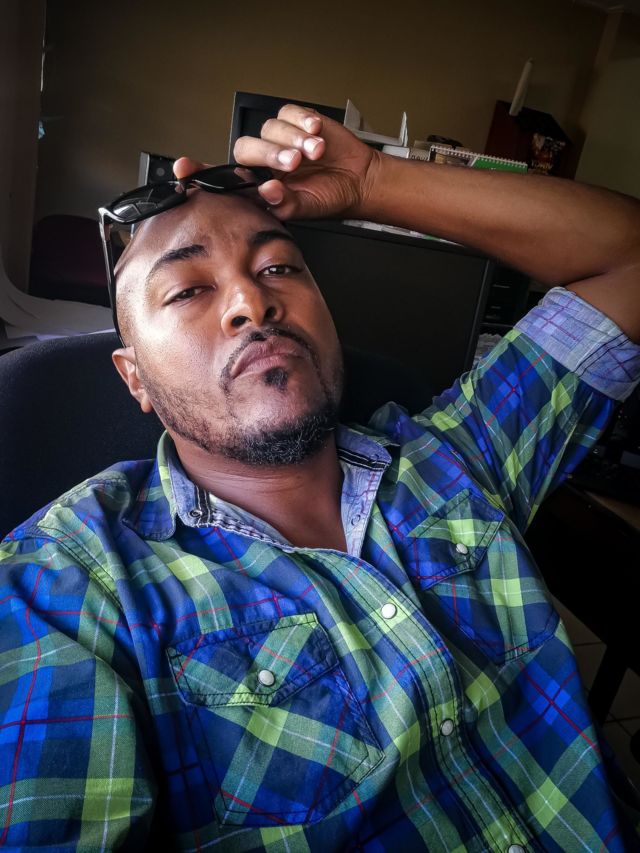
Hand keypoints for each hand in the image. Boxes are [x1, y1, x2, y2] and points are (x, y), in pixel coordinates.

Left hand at [174, 105, 380, 221]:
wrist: (357, 180)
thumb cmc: (328, 198)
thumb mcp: (306, 209)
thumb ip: (285, 203)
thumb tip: (268, 191)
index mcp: (258, 185)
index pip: (223, 177)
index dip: (200, 172)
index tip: (182, 169)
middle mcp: (263, 162)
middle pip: (247, 148)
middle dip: (271, 154)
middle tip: (295, 164)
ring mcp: (278, 140)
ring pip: (269, 128)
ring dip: (294, 140)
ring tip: (316, 153)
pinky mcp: (296, 121)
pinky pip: (289, 113)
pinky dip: (303, 122)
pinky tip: (317, 134)